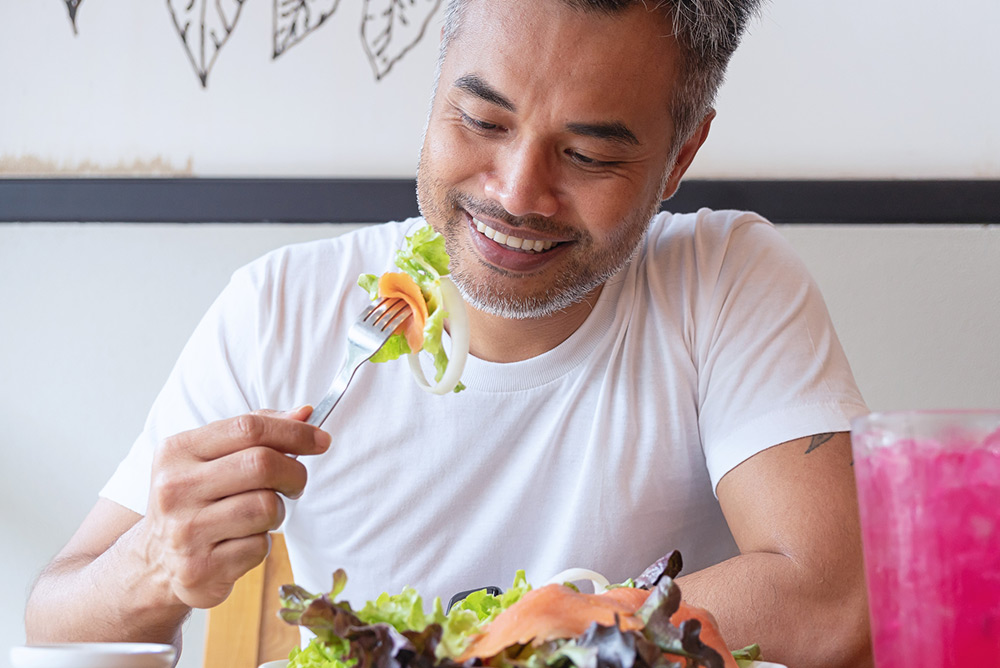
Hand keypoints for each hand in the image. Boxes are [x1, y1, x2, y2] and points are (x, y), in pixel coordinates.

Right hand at [140, 406, 329, 608]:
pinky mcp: (200, 569)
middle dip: (294, 472)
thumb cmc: (197, 499)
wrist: (155, 562)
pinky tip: (241, 542)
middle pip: (262, 464)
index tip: (321, 440)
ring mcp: (185, 531)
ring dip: (277, 511)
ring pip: (266, 507)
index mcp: (177, 451)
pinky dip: (262, 543)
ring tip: (260, 515)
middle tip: (296, 483)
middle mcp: (175, 489)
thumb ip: (256, 431)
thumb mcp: (212, 457)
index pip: (248, 427)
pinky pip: (259, 546)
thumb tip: (305, 414)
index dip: (294, 431)